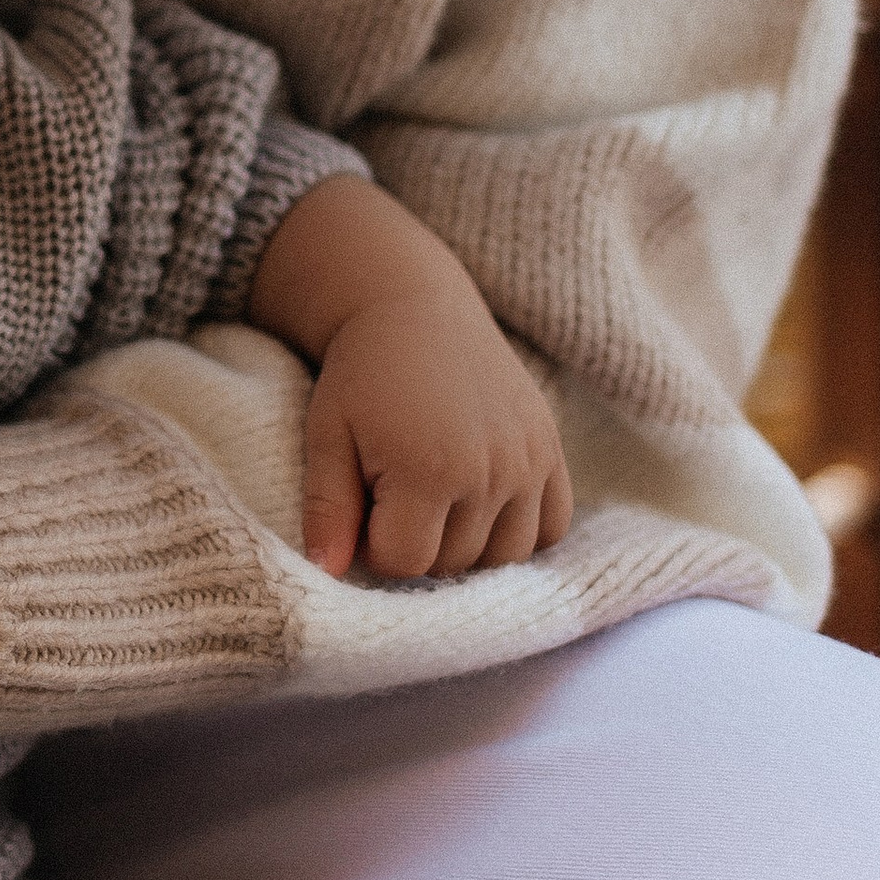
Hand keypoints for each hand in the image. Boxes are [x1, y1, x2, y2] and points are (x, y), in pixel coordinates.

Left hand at [247, 175, 574, 578]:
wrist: (417, 306)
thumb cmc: (362, 373)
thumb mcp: (327, 435)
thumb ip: (327, 509)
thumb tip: (327, 572)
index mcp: (430, 470)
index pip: (406, 562)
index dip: (374, 545)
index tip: (363, 505)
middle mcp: (490, 471)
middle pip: (454, 563)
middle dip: (418, 542)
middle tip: (394, 492)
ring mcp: (529, 461)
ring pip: (506, 557)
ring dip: (468, 545)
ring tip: (435, 500)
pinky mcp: (551, 450)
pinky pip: (551, 527)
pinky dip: (520, 530)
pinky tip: (482, 504)